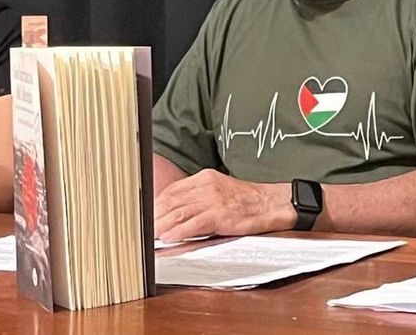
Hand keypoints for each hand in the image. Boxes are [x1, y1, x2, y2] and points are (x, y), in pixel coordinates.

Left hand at [153, 169, 294, 241]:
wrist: (271, 203)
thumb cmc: (245, 201)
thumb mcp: (218, 190)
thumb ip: (197, 198)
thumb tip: (174, 212)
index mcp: (204, 178)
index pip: (171, 191)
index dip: (155, 205)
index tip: (147, 217)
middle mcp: (206, 186)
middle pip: (171, 201)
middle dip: (154, 217)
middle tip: (144, 230)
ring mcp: (214, 200)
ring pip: (179, 212)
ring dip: (162, 226)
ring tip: (152, 236)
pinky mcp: (221, 215)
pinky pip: (194, 223)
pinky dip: (178, 231)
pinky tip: (169, 237)